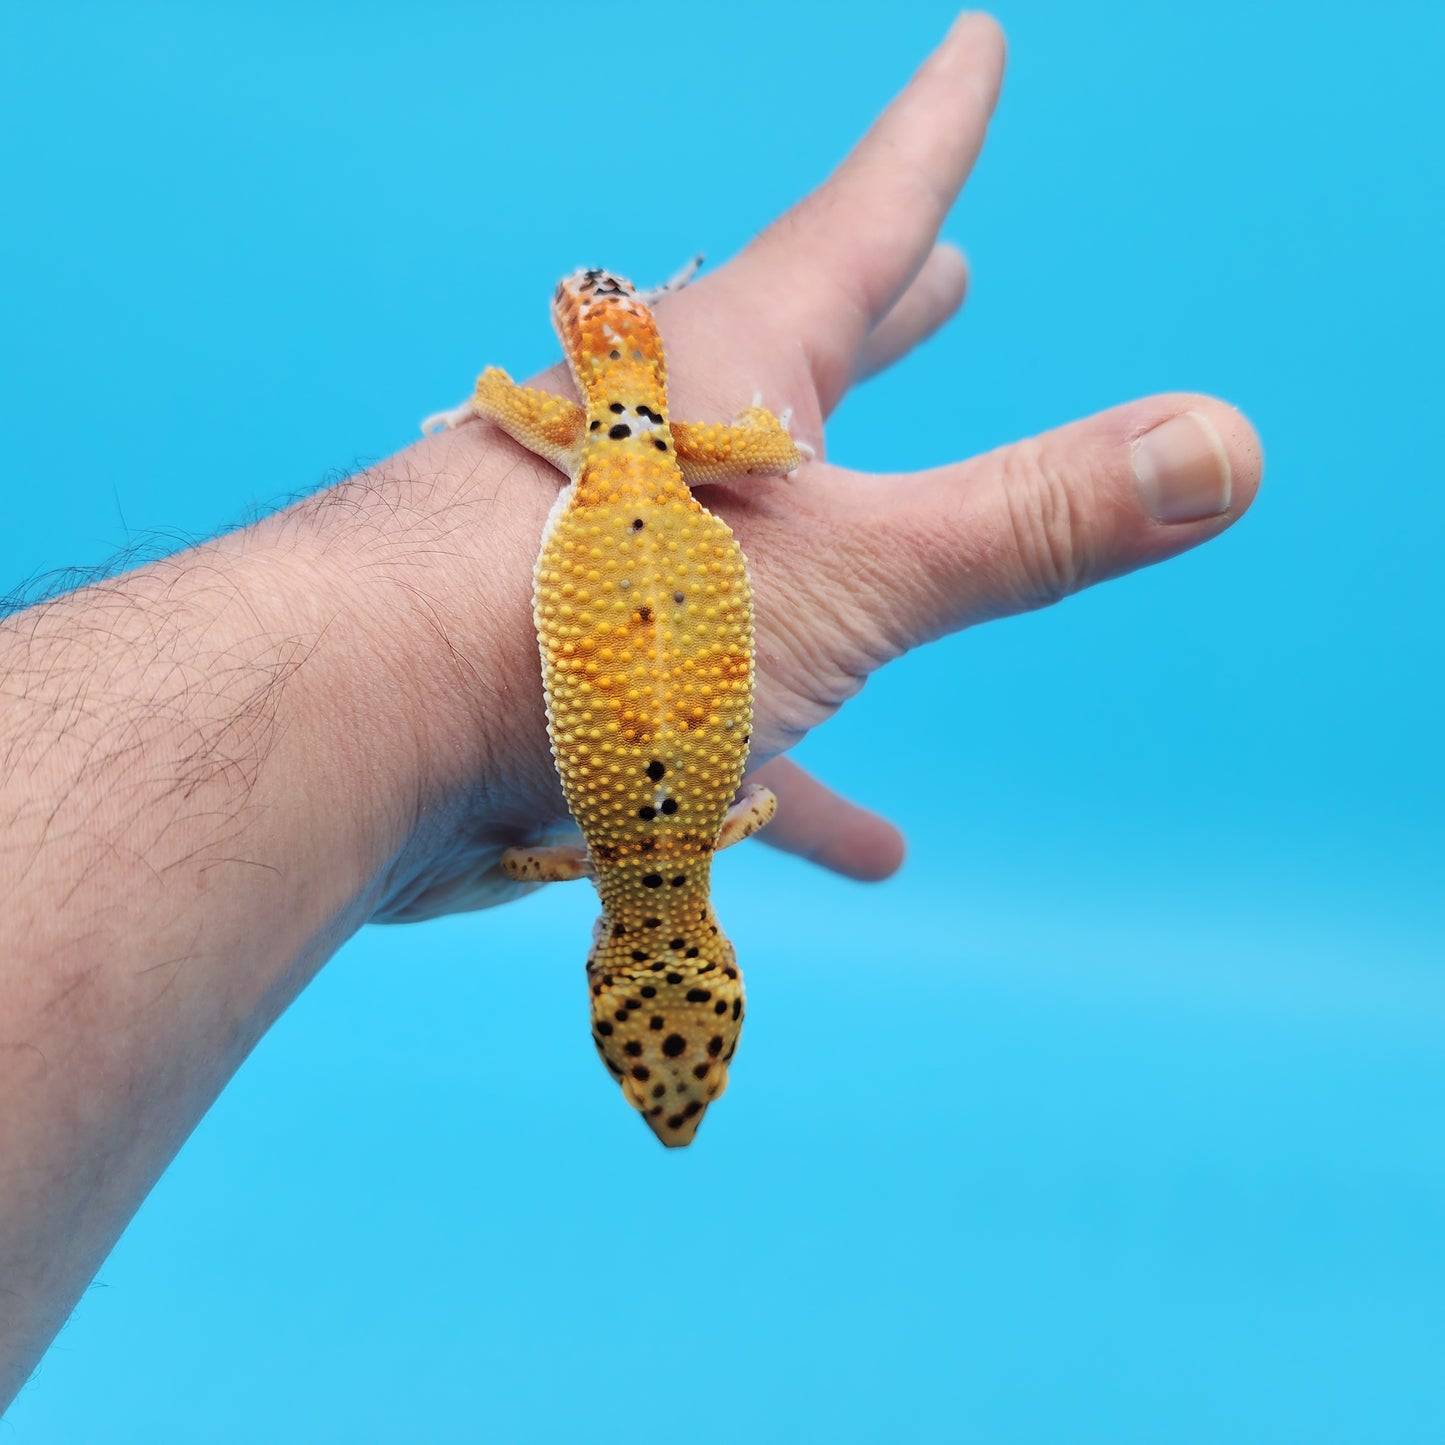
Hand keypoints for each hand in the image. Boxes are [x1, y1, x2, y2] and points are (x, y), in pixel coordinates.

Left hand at [367, 12, 1260, 919]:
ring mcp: (612, 558)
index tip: (973, 52)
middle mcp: (664, 443)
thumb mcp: (853, 571)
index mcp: (739, 374)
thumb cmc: (593, 624)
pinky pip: (712, 714)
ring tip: (920, 557)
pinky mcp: (579, 674)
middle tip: (940, 273)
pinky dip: (791, 766)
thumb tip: (1223, 445)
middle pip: (798, 358)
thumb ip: (1035, 519)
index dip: (936, 135)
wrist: (363, 732)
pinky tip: (861, 839)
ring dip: (848, 548)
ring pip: (757, 540)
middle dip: (881, 317)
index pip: (868, 213)